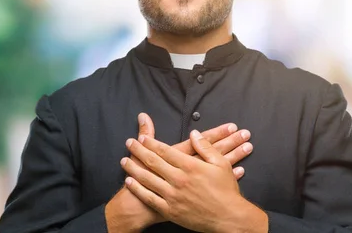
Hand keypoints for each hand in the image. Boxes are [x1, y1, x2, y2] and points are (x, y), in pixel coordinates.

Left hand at [121, 130, 267, 232]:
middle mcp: (179, 179)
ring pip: (147, 179)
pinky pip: (149, 198)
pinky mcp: (170, 210)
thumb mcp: (221, 164)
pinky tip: (130, 182)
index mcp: (191, 166)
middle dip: (139, 151)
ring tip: (124, 160)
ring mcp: (173, 196)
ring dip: (133, 168)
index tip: (142, 137)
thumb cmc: (226, 190)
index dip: (152, 143)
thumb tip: (194, 134)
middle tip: (129, 143)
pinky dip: (138, 189)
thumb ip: (206, 147)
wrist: (228, 217)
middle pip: (153, 162)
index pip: (165, 151)